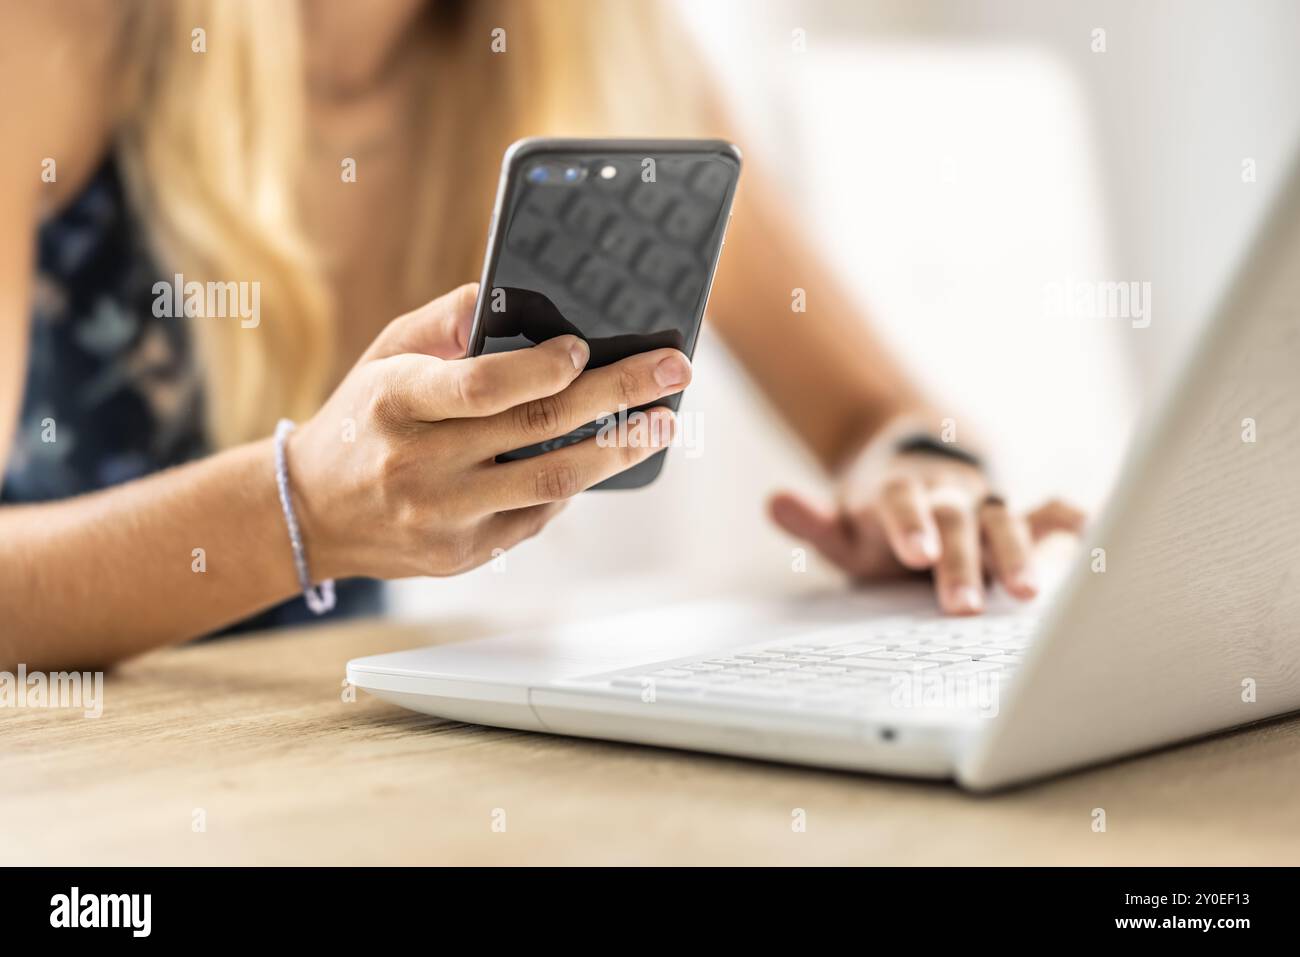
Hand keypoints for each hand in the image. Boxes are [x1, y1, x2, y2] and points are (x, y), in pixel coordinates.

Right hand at [288, 283, 691, 579]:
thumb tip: (522, 299)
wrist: (313, 513)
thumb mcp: (386, 353)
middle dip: (618, 395)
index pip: (482, 386)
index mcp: (396, 401)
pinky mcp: (464, 554)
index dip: (544, 368)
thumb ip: (448, 321)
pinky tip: (603, 456)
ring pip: (552, 481)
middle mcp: (419, 463)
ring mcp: (444, 516)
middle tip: (672, 374)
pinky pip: (538, 516)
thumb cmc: (363, 418)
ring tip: (661, 422)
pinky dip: (575, 483)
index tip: (586, 350)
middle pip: (537, 429)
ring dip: (619, 448)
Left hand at [769, 434, 1083, 614]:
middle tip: (963, 608)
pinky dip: (1070, 519)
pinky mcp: (1017, 517)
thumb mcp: (841, 528)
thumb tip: (774, 501)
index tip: (916, 555)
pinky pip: (1048, 514)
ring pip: (1005, 521)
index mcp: (901, 495)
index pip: (904, 507)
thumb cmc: (874, 526)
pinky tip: (1095, 531)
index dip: (910, 527)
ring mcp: (985, 506)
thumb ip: (813, 521)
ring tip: (1031, 593)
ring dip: (1020, 552)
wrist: (912, 481)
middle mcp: (948, 497)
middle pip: (957, 522)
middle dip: (963, 563)